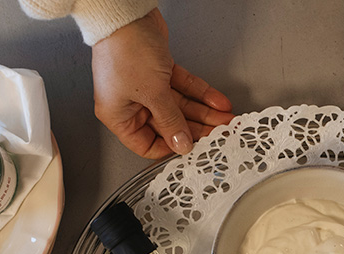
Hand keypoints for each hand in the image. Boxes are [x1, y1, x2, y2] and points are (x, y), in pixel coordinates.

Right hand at [91, 8, 233, 157]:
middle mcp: (131, 103)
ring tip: (224, 118)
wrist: (127, 14)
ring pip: (180, 106)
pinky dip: (200, 93)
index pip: (146, 145)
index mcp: (118, 116)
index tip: (192, 149)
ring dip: (204, 112)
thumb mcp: (152, 93)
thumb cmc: (124, 49)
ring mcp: (146, 86)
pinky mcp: (159, 71)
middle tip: (217, 134)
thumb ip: (170, 121)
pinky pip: (183, 87)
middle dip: (196, 129)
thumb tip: (181, 144)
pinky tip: (217, 102)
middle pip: (169, 124)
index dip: (170, 148)